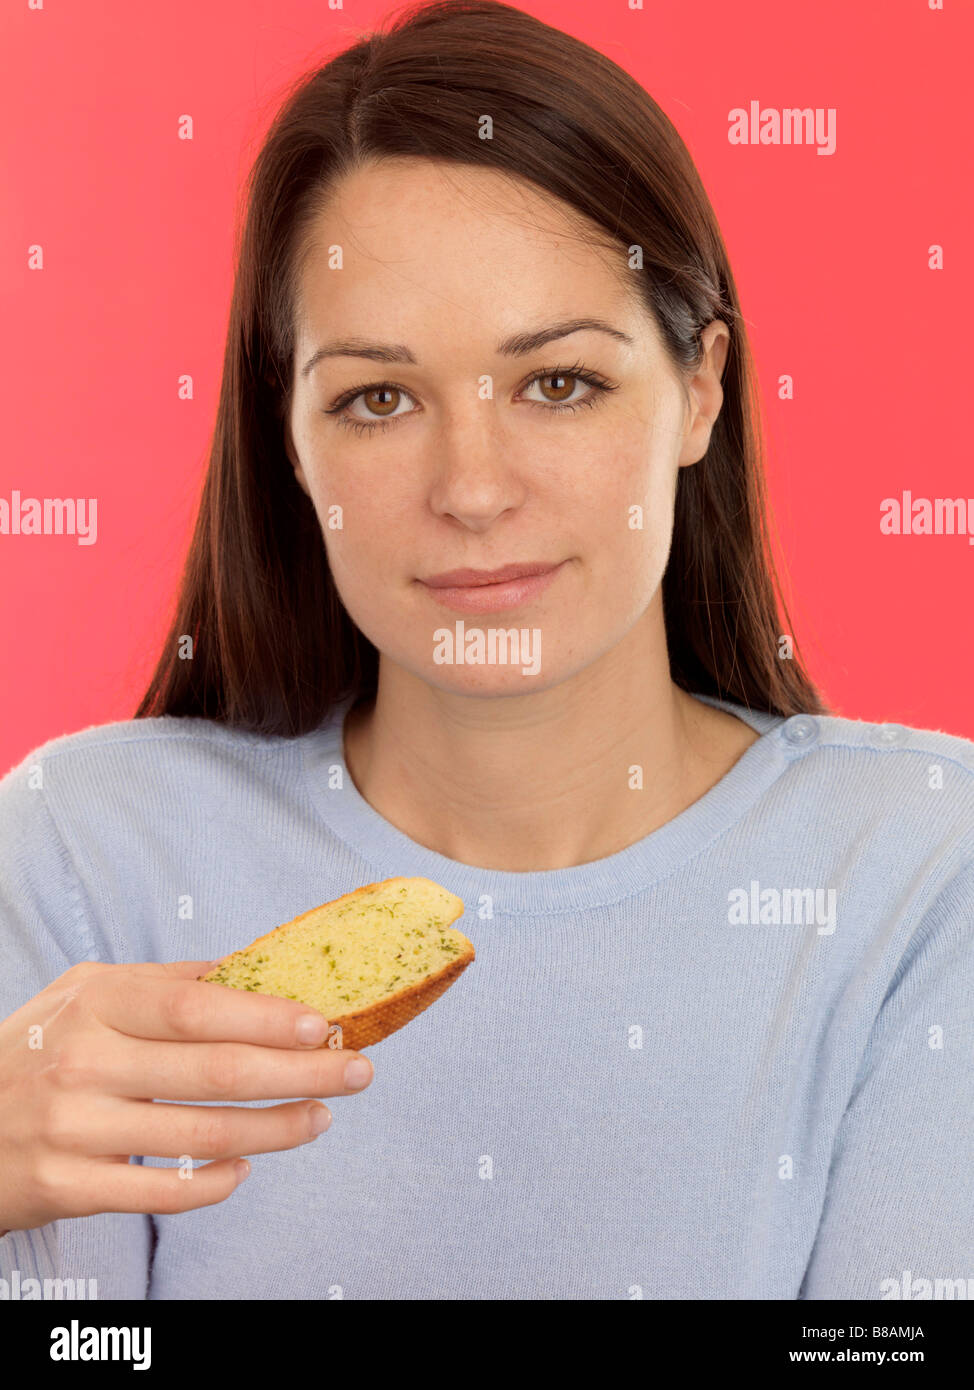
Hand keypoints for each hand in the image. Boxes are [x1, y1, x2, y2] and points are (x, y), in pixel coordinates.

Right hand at [0, 958, 373, 1232]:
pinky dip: (217, 1183)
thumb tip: (254, 970)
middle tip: (357, 1070)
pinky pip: (162, 1193)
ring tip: (321, 1117)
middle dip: (301, 1072)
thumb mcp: (85, 994)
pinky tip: (249, 1166)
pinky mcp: (69, 1186)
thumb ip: (166, 981)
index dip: (266, 1017)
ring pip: (202, 1134)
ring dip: (277, 1128)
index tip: (323, 1023)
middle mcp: (85, 1062)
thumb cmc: (37, 1050)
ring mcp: (75, 1128)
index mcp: (98, 1003)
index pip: (198, 1008)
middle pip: (216, 1071)